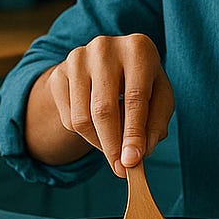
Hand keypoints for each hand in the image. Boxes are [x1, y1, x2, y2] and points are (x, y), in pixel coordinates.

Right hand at [41, 34, 174, 175]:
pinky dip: (85, 134)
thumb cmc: (141, 82)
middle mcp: (104, 48)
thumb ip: (155, 125)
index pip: (135, 99)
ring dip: (99, 143)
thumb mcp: (160, 97)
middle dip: (112, 146)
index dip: (133, 133)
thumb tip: (138, 154)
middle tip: (120, 170)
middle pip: (103, 110)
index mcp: (138, 49)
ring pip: (82, 119)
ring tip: (113, 145)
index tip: (132, 162)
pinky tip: (97, 125)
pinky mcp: (59, 73)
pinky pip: (68, 119)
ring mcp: (77, 59)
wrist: (107, 62)